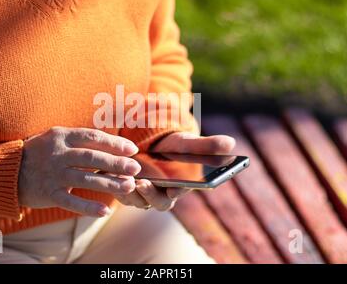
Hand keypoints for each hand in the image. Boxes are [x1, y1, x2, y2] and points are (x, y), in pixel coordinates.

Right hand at [18, 127, 140, 216]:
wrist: (6, 170)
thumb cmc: (39, 152)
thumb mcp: (56, 138)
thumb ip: (79, 139)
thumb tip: (111, 144)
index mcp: (62, 136)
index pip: (93, 137)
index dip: (114, 143)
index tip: (132, 149)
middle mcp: (58, 154)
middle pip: (92, 157)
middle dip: (117, 163)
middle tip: (136, 168)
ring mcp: (53, 175)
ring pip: (86, 179)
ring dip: (109, 183)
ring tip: (128, 186)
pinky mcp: (49, 194)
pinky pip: (71, 202)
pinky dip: (88, 207)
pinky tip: (105, 210)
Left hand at [114, 131, 235, 210]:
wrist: (149, 142)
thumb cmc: (172, 144)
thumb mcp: (186, 142)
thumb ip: (206, 145)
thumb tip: (231, 143)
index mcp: (181, 185)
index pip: (181, 193)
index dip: (178, 191)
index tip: (175, 187)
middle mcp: (163, 194)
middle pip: (160, 203)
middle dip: (151, 195)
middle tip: (143, 182)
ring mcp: (145, 194)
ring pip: (139, 201)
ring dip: (133, 193)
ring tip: (127, 179)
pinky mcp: (129, 191)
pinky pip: (123, 195)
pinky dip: (119, 188)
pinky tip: (115, 175)